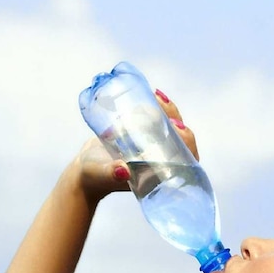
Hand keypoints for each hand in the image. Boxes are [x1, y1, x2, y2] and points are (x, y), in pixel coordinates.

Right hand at [75, 90, 198, 201]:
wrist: (85, 171)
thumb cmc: (95, 178)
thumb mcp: (102, 175)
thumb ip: (111, 174)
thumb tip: (122, 171)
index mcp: (162, 172)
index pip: (186, 158)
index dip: (187, 141)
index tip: (177, 126)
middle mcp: (163, 159)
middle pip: (181, 138)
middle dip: (176, 119)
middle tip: (163, 103)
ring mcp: (155, 146)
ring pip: (171, 126)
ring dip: (168, 110)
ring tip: (157, 96)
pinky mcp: (145, 135)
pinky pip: (158, 120)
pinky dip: (157, 108)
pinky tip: (154, 94)